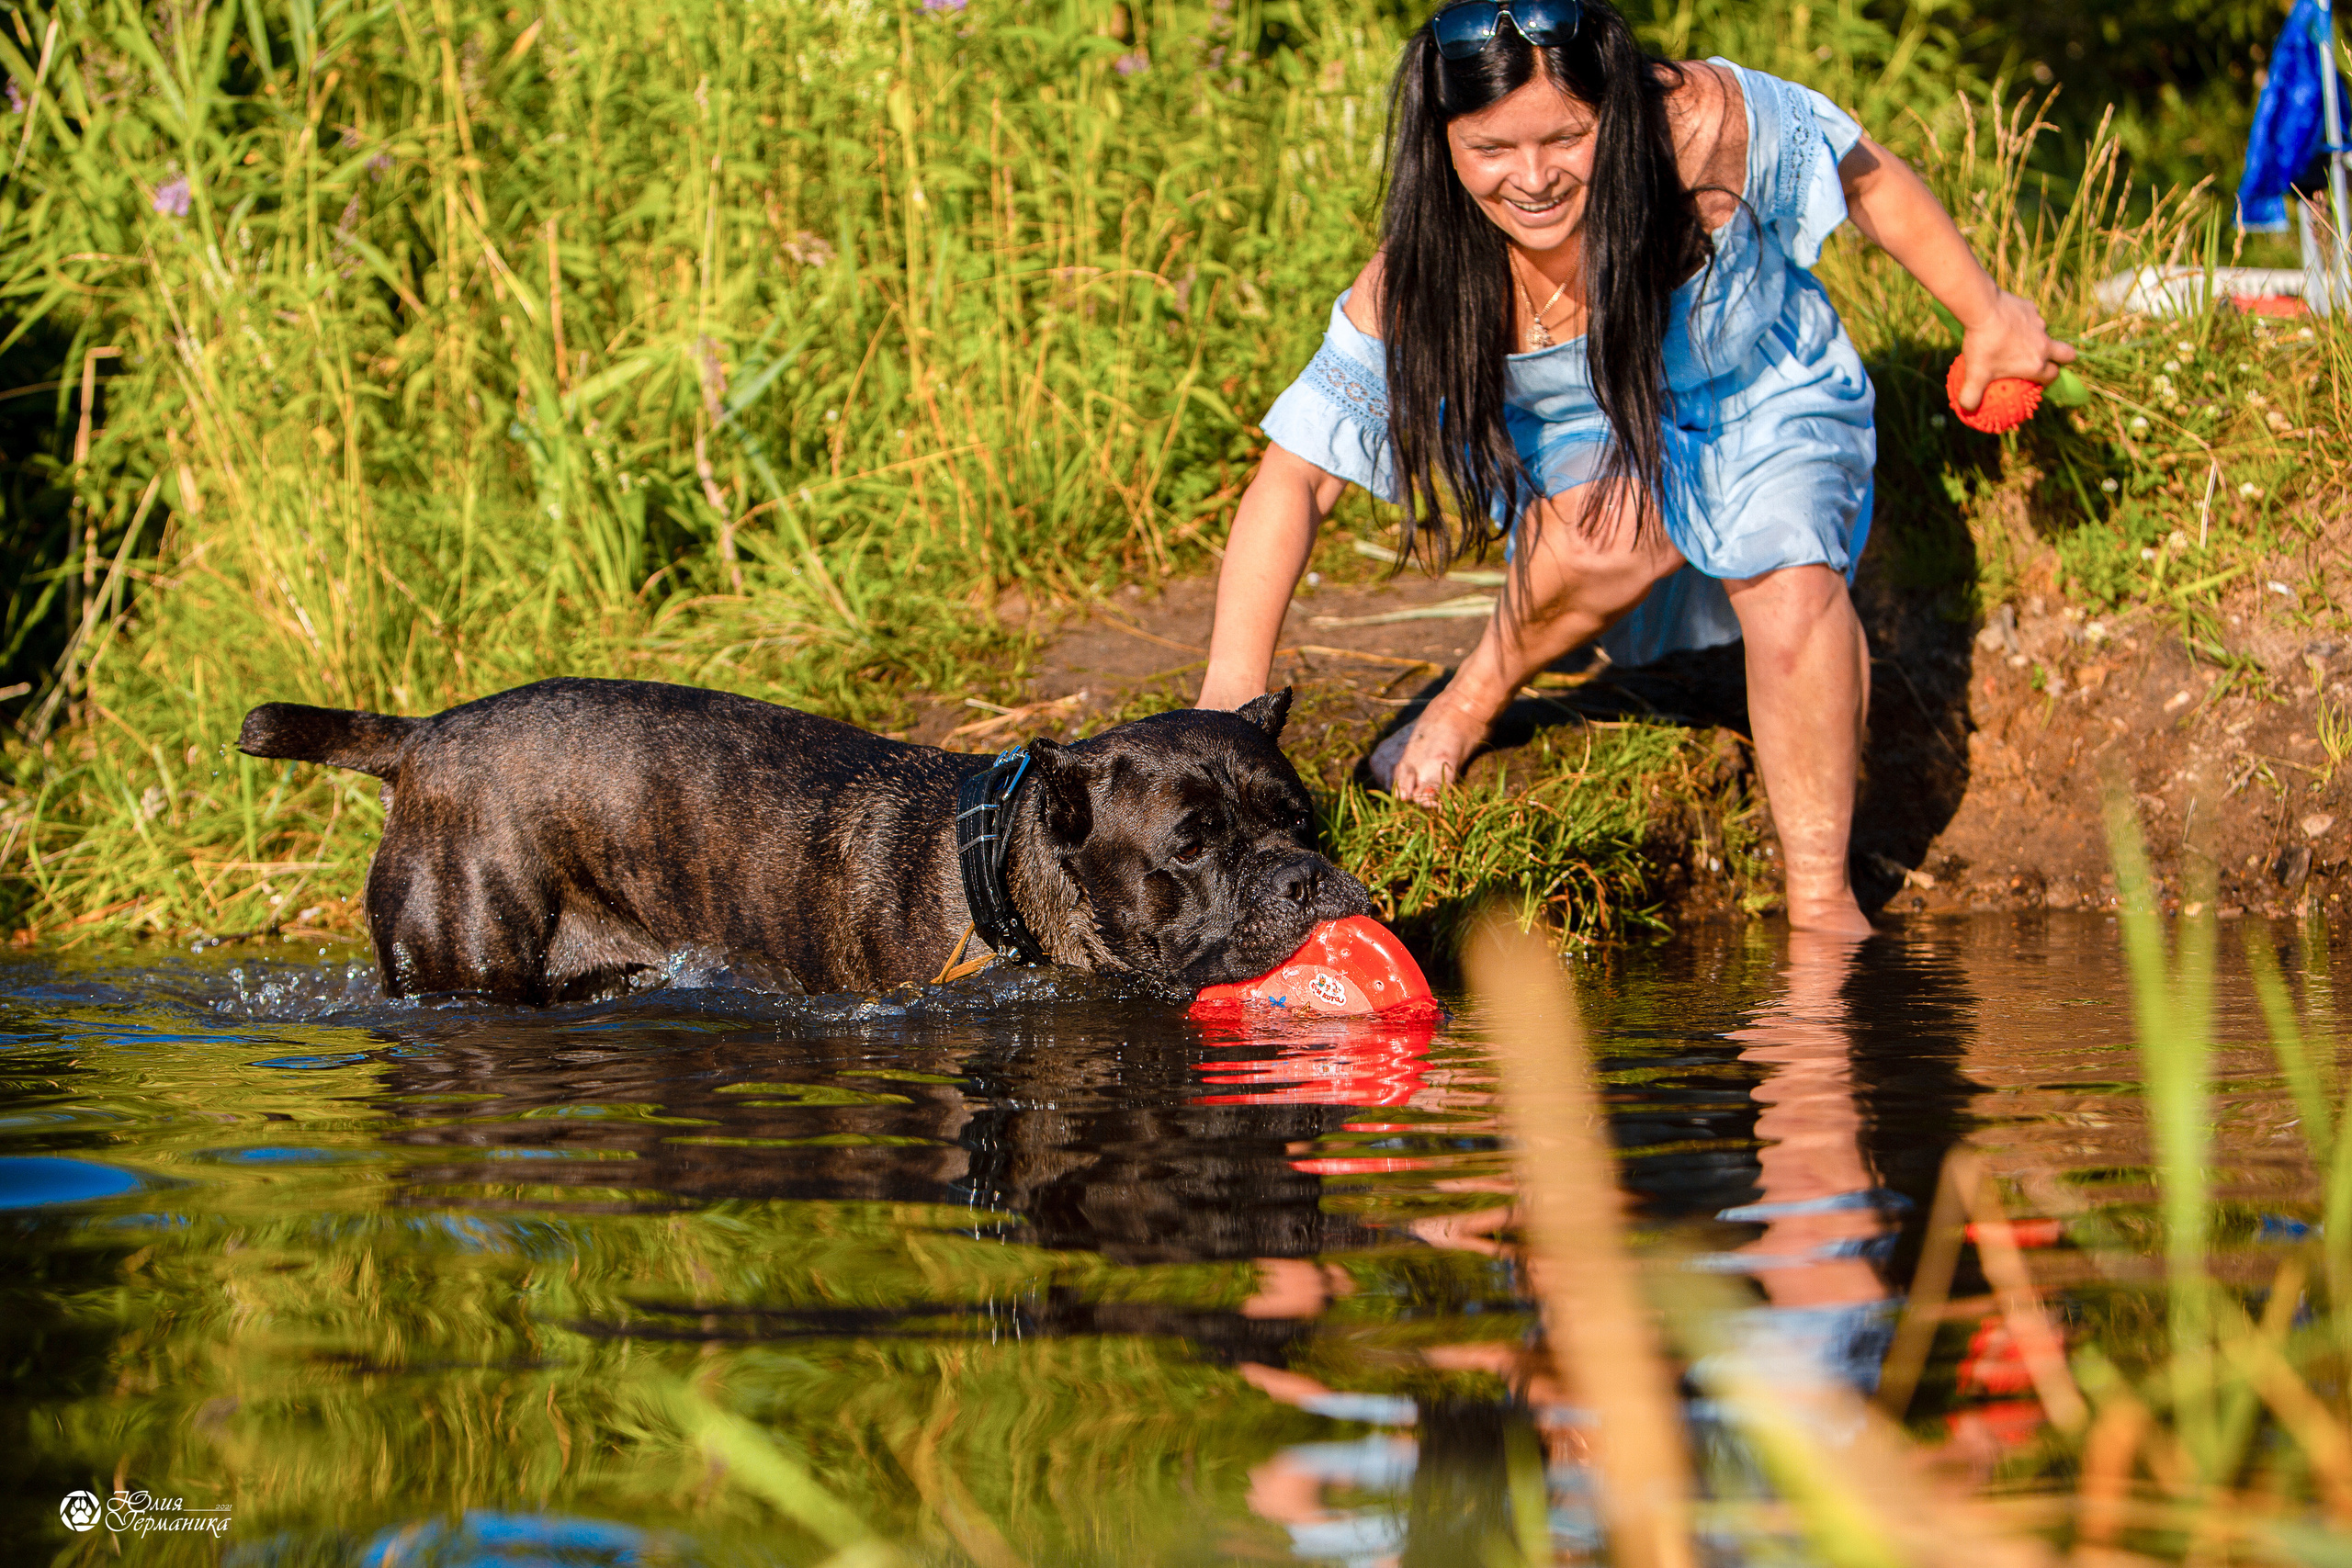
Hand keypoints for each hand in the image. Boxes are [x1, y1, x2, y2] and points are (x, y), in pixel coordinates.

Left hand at [1952, 291, 2074, 411]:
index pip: (2053, 376)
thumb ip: (1971, 395)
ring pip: (2045, 334)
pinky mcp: (2032, 309)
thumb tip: (1967, 409)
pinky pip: (2030, 318)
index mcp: (2036, 365)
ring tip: (2012, 339)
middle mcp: (2044, 345)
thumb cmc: (1983, 345)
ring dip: (2035, 338)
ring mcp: (2040, 325)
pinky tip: (2004, 322)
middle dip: (2063, 359)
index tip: (2037, 381)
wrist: (1984, 309)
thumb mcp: (1974, 374)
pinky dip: (2022, 322)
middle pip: (2068, 354)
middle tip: (2048, 361)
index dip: (2048, 380)